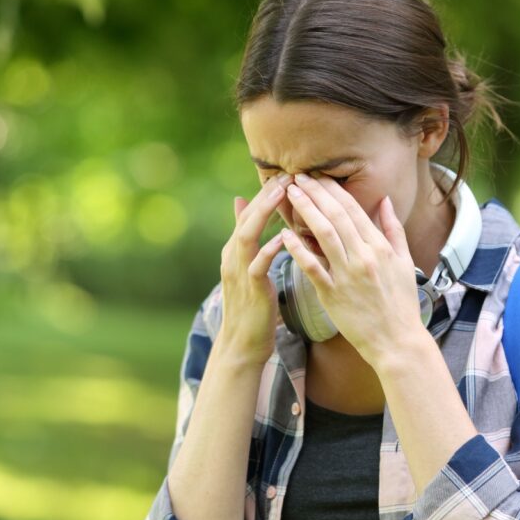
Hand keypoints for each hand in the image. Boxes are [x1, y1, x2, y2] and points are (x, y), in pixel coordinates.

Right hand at [218, 174, 292, 363]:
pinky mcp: (251, 290)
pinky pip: (258, 265)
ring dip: (265, 213)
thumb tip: (242, 205)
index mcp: (235, 251)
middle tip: (286, 175)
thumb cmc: (252, 306)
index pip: (250, 214)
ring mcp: (239, 273)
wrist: (242, 344)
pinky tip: (283, 238)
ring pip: (248, 235)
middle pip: (247, 218)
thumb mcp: (248, 268)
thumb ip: (247, 238)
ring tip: (283, 194)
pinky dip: (269, 250)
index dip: (266, 194)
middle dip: (266, 196)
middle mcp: (233, 257)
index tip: (287, 174)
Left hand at [280, 174, 424, 364]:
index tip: (318, 175)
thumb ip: (394, 230)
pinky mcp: (333, 294)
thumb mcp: (405, 262)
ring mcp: (347, 275)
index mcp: (380, 247)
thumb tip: (385, 200)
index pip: (354, 209)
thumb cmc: (401, 304)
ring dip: (306, 211)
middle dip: (316, 193)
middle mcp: (364, 256)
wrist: (397, 341)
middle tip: (297, 176)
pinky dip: (299, 249)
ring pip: (324, 235)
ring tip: (290, 194)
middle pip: (336, 216)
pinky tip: (285, 234)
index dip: (333, 190)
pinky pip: (313, 267)